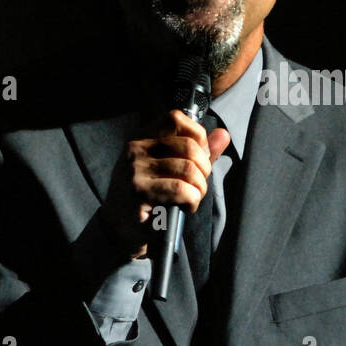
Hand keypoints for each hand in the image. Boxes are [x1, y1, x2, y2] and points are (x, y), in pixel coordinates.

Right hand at [97, 109, 230, 259]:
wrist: (122, 227)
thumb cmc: (150, 195)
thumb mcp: (172, 167)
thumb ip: (198, 150)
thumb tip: (223, 134)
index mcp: (142, 136)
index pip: (175, 118)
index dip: (197, 136)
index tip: (200, 157)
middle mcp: (135, 149)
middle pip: (188, 146)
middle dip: (204, 168)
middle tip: (198, 184)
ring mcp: (135, 170)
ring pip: (188, 169)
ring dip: (199, 188)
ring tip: (192, 197)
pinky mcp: (138, 193)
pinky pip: (181, 190)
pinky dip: (192, 200)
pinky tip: (185, 206)